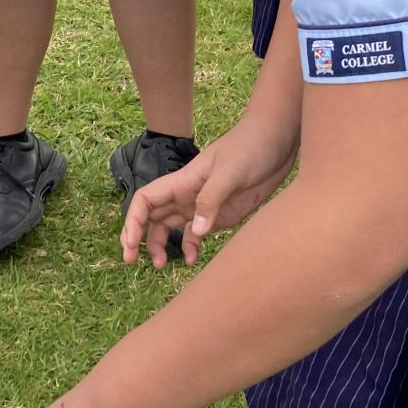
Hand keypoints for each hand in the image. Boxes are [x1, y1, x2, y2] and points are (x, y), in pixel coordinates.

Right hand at [122, 113, 297, 267]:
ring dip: (159, 246)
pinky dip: (190, 248)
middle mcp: (186, 194)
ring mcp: (201, 205)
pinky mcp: (218, 214)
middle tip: (130, 261)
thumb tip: (196, 231)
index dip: (132, 221)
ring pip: (168, 227)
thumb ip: (212, 199)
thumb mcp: (231, 171)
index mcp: (182, 181)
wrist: (277, 141)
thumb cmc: (252, 147)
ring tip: (160, 266)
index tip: (131, 244)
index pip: (145, 200)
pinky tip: (193, 261)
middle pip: (151, 217)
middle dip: (137, 237)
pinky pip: (196, 234)